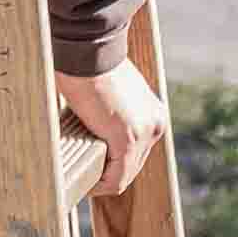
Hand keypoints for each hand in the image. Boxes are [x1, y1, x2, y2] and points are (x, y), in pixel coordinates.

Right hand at [54, 61, 170, 198]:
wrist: (88, 51)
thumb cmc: (90, 65)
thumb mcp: (110, 92)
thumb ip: (111, 112)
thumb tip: (92, 125)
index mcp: (154, 114)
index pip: (136, 151)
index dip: (113, 162)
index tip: (92, 165)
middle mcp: (156, 125)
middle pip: (132, 166)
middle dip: (108, 173)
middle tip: (84, 176)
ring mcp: (145, 134)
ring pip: (124, 175)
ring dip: (102, 182)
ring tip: (81, 181)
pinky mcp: (127, 140)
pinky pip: (115, 178)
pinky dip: (99, 185)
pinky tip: (84, 184)